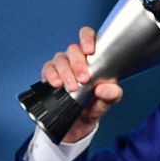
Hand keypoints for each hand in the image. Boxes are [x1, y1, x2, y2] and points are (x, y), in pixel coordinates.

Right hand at [40, 26, 123, 142]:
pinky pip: (47, 69)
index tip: (90, 51)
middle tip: (84, 79)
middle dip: (78, 63)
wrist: (78, 124)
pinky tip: (56, 84)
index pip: (88, 37)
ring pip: (60, 59)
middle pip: (73, 49)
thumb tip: (104, 88)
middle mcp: (76, 58)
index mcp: (93, 58)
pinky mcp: (50, 76)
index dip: (87, 38)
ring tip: (71, 87)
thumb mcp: (107, 102)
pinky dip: (51, 75)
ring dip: (65, 72)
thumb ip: (112, 94)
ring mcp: (62, 66)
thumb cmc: (95, 105)